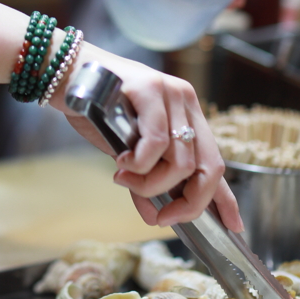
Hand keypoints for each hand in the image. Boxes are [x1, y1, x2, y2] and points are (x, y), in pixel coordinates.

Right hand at [50, 44, 243, 231]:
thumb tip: (155, 217)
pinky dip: (141, 164)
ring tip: (125, 178)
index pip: (214, 160)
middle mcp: (186, 101)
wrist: (65, 73)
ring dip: (151, 183)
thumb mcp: (129, 150)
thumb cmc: (95, 109)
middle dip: (188, 203)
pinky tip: (122, 163)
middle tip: (161, 217)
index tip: (234, 226)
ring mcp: (171, 92)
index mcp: (186, 115)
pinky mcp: (150, 87)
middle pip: (209, 167)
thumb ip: (148, 178)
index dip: (226, 198)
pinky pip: (157, 142)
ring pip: (181, 161)